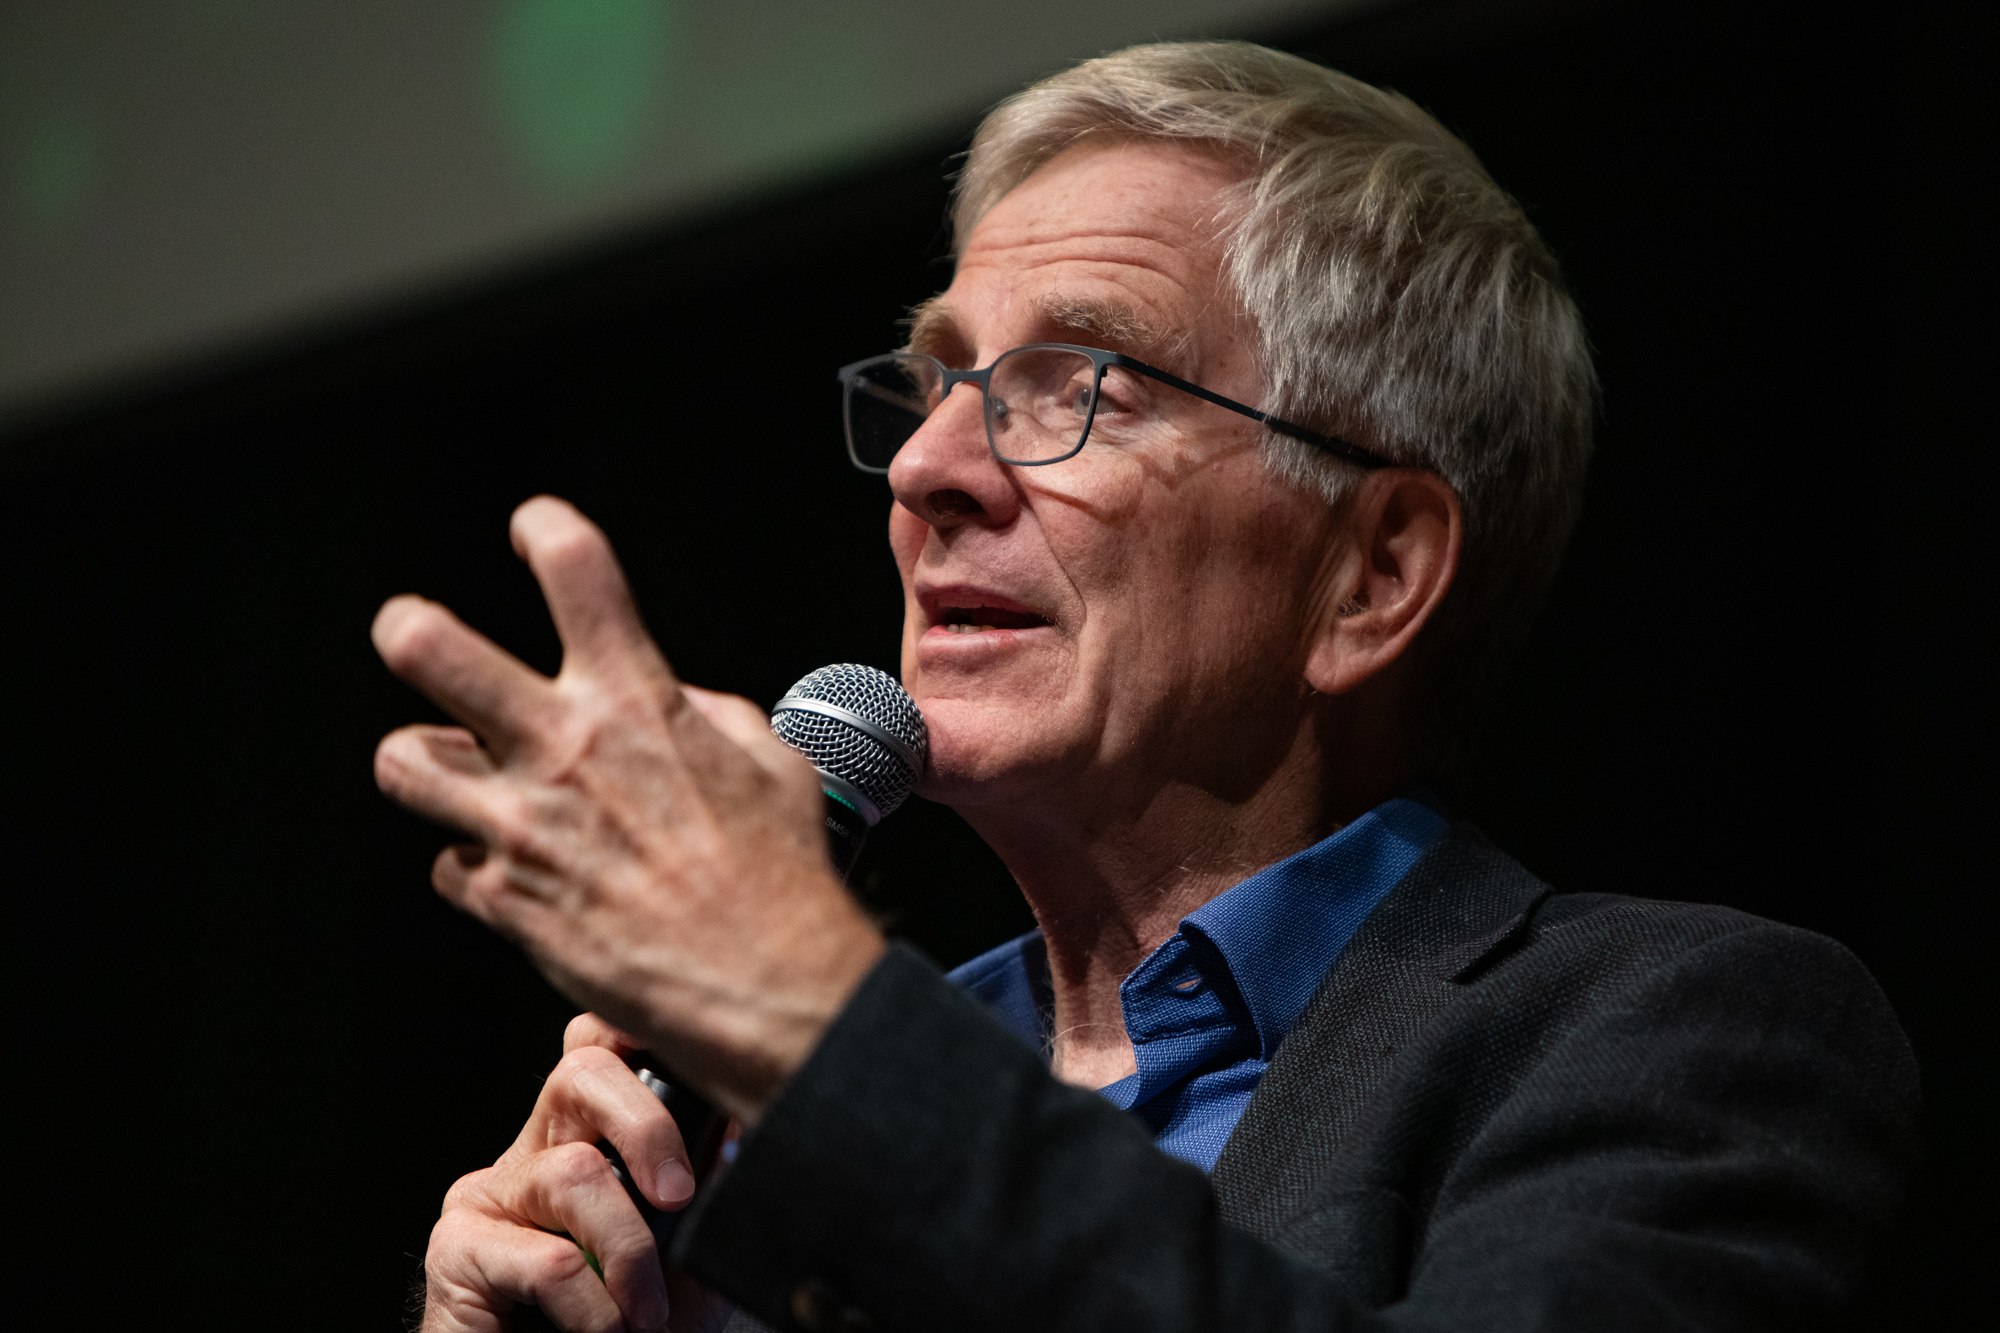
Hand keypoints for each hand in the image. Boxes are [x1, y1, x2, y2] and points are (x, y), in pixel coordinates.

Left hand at [372, 496, 885, 1121]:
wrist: (766, 988)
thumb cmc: (783, 878)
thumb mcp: (776, 765)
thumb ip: (714, 716)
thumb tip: (681, 703)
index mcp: (637, 702)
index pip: (575, 570)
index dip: (545, 528)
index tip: (532, 526)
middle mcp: (565, 751)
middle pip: (430, 649)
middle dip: (409, 627)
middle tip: (408, 630)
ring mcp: (522, 827)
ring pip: (404, 761)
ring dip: (427, 762)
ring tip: (458, 773)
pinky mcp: (503, 901)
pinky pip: (449, 866)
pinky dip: (477, 867)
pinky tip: (521, 877)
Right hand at [420, 1014, 733, 1332]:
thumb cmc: (625, 1330)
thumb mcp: (686, 1259)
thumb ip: (708, 1192)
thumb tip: (740, 1127)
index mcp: (586, 1140)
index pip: (601, 1048)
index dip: (637, 1028)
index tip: (697, 1051)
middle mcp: (534, 1152)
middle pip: (582, 1071)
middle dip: (647, 1126)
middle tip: (678, 1196)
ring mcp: (490, 1196)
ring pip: (574, 1172)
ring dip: (629, 1252)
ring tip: (645, 1314)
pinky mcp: (456, 1250)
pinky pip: (548, 1258)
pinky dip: (594, 1306)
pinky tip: (607, 1331)